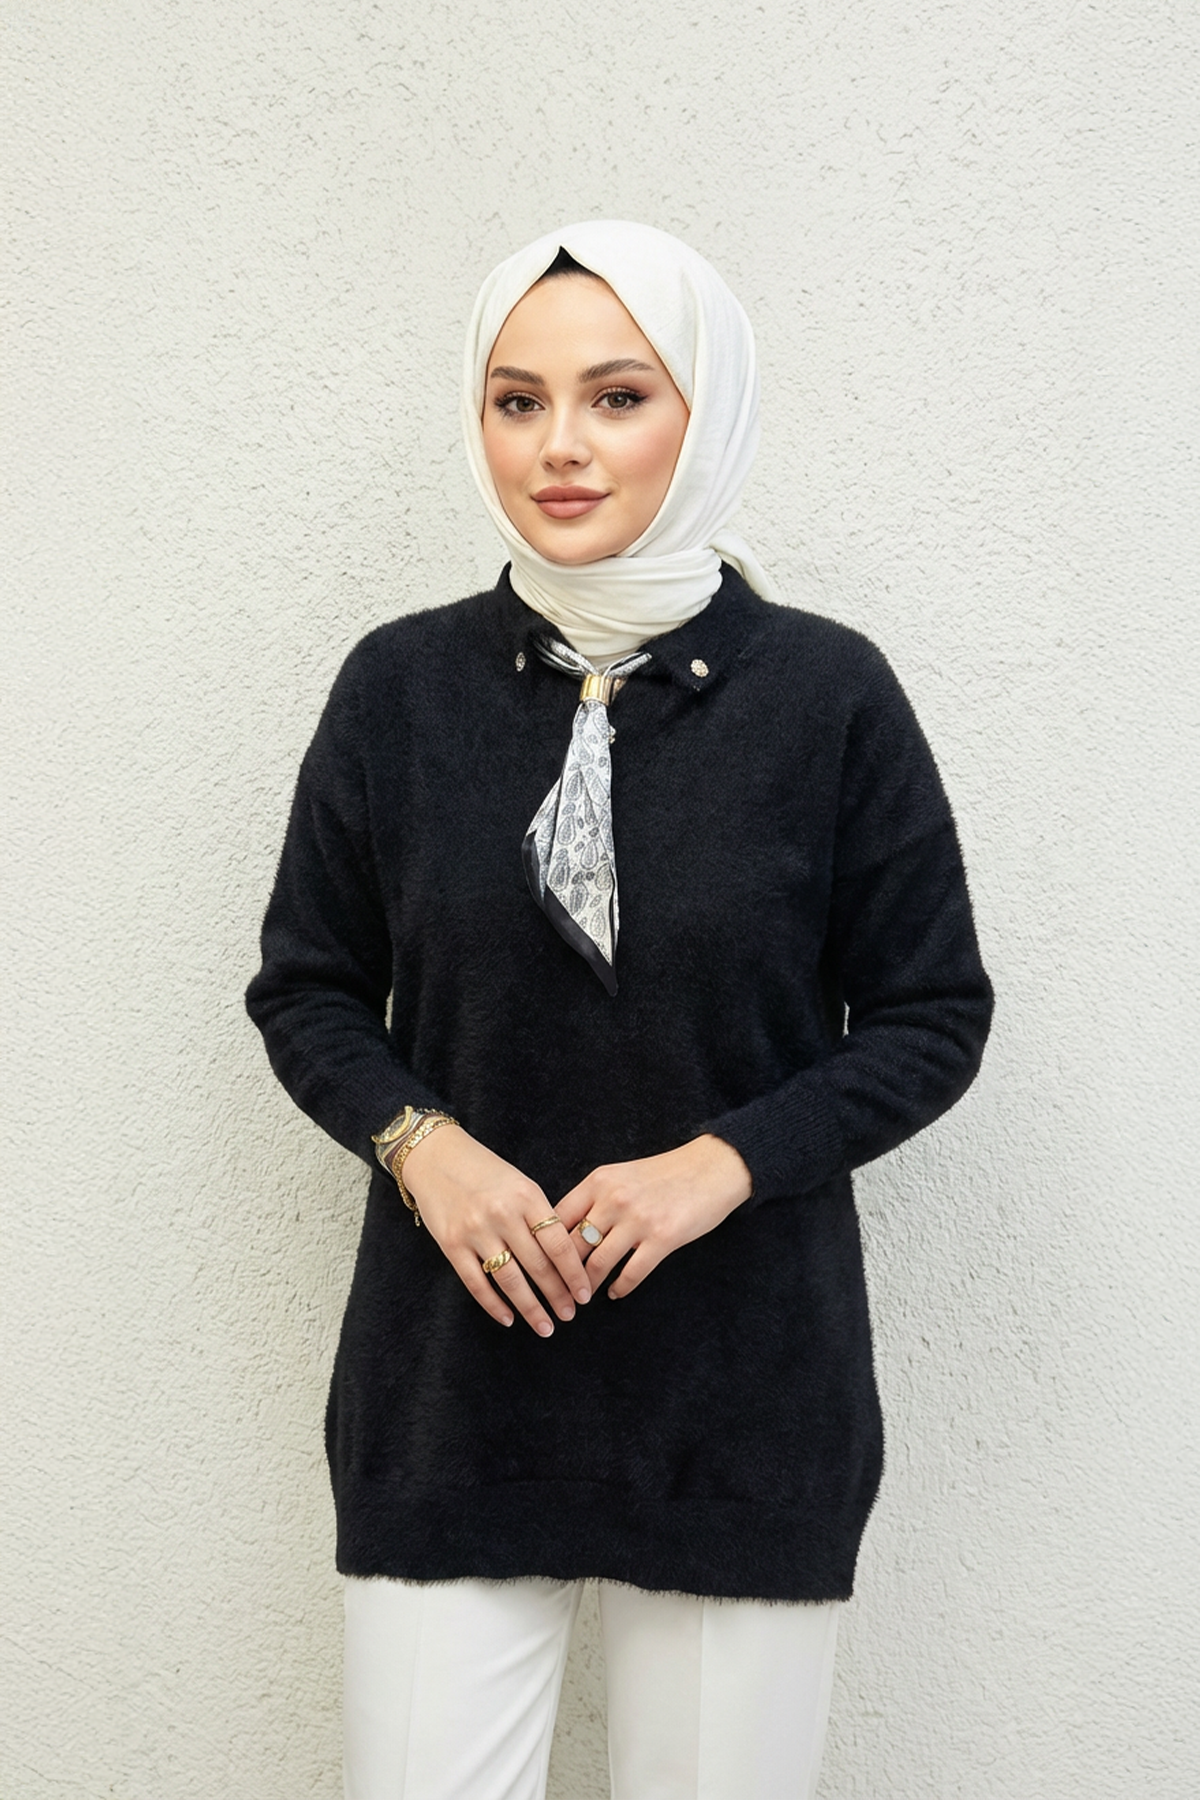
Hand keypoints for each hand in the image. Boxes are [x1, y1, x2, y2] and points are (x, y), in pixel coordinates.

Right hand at [402, 1126, 591, 1335]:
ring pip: (510, 1280)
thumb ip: (539, 1215)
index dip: (574, 1274)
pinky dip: (493, 1305)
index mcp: (527, 1196)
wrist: (435, 1157)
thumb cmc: (484, 1171)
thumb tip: (564, 1258)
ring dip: (530, 1308)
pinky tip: (508, 1318)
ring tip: (545, 1325)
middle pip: (538, 1265)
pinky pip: (477, 1283)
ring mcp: (476, 1230)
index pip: (558, 1243)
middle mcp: (503, 1214)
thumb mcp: (520, 1183)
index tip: (585, 1294)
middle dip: (557, 1295)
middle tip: (569, 1315)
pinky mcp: (452, 1244)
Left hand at [554, 1135, 753, 1299]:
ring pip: (598, 1264)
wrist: (711, 1168)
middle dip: (560, 1274)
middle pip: (572, 1245)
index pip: (557, 1218)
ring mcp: (638, 1220)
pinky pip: (632, 1273)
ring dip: (587, 1286)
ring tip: (581, 1298)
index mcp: (599, 1181)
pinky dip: (620, 1288)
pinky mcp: (662, 1238)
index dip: (543, 1245)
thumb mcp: (621, 1175)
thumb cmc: (665, 1173)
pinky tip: (616, 1293)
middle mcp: (613, 1199)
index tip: (538, 1265)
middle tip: (554, 1293)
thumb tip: (565, 1230)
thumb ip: (594, 1198)